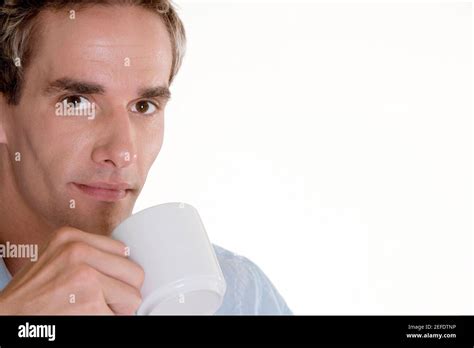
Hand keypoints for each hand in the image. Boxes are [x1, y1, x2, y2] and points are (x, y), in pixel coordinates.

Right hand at [0, 226, 143, 314]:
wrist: (5, 319)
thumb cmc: (31, 295)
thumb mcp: (56, 259)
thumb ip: (89, 254)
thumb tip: (127, 260)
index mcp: (71, 237)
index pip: (124, 252)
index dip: (117, 273)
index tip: (105, 282)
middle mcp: (78, 251)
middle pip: (134, 273)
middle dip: (123, 292)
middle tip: (100, 300)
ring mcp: (85, 277)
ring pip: (133, 296)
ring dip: (116, 309)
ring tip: (90, 308)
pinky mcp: (89, 303)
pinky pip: (120, 317)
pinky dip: (107, 321)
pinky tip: (86, 317)